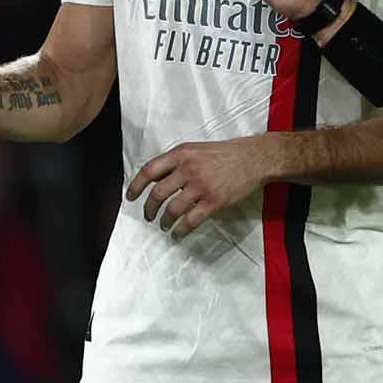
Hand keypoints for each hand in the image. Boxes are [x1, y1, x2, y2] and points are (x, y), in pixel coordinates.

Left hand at [125, 140, 273, 238]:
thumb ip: (176, 162)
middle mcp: (187, 169)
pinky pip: (190, 220)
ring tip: (163, 226)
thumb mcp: (195, 149)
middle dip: (149, 208)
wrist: (252, 158)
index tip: (130, 197)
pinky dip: (180, 230)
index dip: (136, 186)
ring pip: (172, 209)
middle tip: (148, 216)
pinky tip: (177, 234)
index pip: (149, 171)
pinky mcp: (213, 201)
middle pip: (158, 193)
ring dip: (164, 221)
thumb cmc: (224, 153)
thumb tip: (156, 179)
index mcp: (180, 154)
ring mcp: (200, 186)